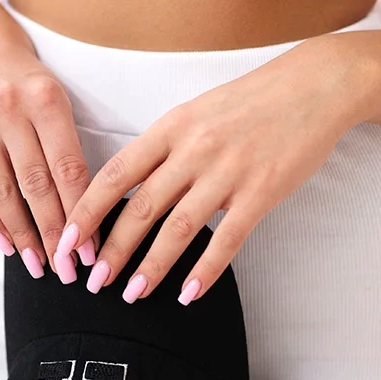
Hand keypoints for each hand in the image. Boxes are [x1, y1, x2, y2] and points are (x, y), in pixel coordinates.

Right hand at [0, 34, 98, 277]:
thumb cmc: (31, 89)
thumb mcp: (59, 103)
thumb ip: (68, 151)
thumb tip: (86, 218)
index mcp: (46, 98)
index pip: (68, 167)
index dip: (80, 213)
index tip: (91, 249)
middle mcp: (8, 107)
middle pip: (35, 184)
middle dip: (54, 233)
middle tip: (67, 269)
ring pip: (2, 192)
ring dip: (22, 235)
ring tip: (38, 263)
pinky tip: (7, 243)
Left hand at [54, 31, 380, 302]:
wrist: (314, 86)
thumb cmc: (253, 99)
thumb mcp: (199, 110)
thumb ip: (166, 145)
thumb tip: (131, 186)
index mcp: (173, 126)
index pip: (116, 174)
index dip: (87, 211)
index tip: (67, 239)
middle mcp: (195, 149)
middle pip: (141, 208)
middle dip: (112, 250)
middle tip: (93, 282)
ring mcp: (229, 171)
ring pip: (178, 229)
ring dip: (151, 267)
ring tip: (133, 293)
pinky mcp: (261, 191)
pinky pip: (227, 239)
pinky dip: (205, 270)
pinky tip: (189, 293)